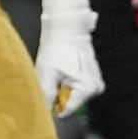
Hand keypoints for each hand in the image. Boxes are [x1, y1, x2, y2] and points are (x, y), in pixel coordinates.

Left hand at [35, 0, 103, 116]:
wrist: (66, 27)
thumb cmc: (57, 46)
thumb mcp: (47, 73)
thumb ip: (46, 95)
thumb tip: (42, 112)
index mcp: (87, 89)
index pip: (66, 110)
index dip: (52, 105)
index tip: (45, 93)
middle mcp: (95, 89)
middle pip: (69, 102)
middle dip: (56, 93)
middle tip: (50, 77)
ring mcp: (94, 82)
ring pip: (71, 94)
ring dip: (60, 86)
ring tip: (55, 70)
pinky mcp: (91, 76)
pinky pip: (74, 85)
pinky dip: (65, 80)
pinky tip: (61, 69)